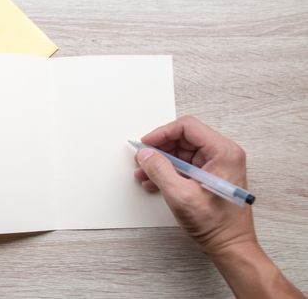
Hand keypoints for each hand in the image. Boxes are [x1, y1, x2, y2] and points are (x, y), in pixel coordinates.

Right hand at [134, 115, 254, 254]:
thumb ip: (160, 170)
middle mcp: (222, 154)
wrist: (230, 246)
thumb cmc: (217, 225)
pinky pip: (184, 165)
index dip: (162, 133)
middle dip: (160, 148)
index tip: (146, 143)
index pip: (188, 127)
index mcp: (223, 152)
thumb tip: (146, 154)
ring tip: (145, 173)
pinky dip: (168, 171)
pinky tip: (154, 181)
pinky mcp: (209, 175)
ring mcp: (217, 165)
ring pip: (181, 152)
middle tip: (143, 158)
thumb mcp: (181, 195)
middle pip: (183, 138)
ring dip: (161, 161)